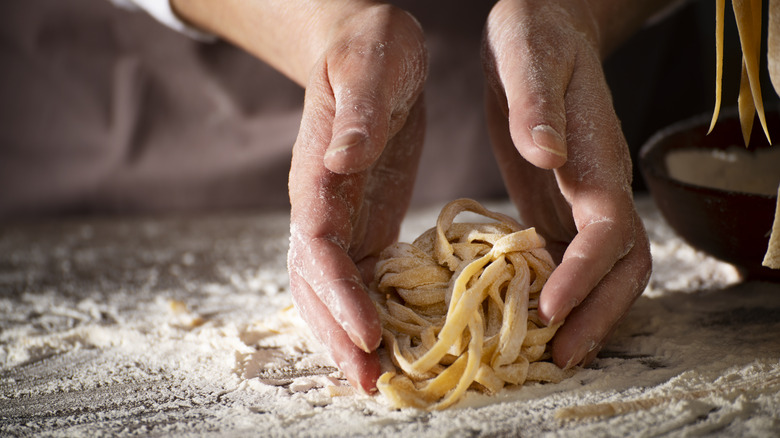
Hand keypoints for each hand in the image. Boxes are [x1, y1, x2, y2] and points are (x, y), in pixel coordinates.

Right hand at [286, 4, 426, 392]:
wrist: (367, 49)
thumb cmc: (370, 50)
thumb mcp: (370, 66)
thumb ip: (355, 113)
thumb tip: (341, 160)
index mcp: (317, 174)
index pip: (318, 246)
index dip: (340, 293)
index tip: (369, 332)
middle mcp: (320, 205)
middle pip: (315, 282)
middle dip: (339, 334)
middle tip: (371, 382)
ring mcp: (339, 217)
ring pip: (332, 288)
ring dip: (349, 334)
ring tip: (378, 378)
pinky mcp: (362, 221)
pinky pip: (359, 275)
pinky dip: (369, 311)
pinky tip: (393, 337)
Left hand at [482, 0, 651, 368]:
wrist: (546, 33)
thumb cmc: (534, 40)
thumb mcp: (527, 57)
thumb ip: (537, 105)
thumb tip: (547, 154)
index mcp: (597, 156)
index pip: (608, 228)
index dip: (584, 272)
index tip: (551, 308)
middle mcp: (600, 186)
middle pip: (622, 265)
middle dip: (598, 314)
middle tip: (560, 357)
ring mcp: (585, 199)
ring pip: (606, 270)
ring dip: (587, 313)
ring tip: (553, 353)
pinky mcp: (562, 204)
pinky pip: (573, 259)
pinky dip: (563, 293)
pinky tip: (534, 316)